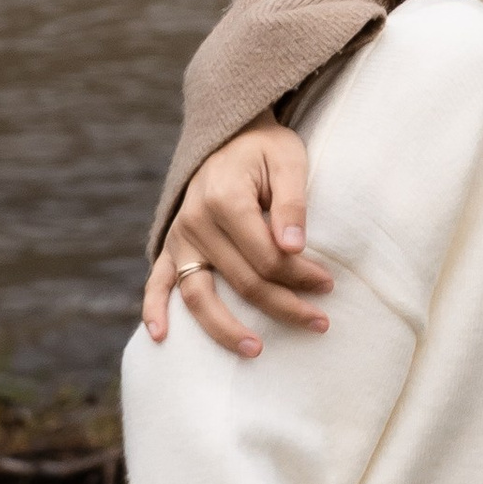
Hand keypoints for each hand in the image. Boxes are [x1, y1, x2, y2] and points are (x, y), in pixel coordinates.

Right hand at [142, 120, 329, 357]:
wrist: (230, 132)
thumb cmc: (266, 148)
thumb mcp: (289, 160)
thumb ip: (292, 203)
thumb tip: (294, 248)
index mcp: (225, 199)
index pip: (267, 256)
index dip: (301, 276)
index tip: (329, 284)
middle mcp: (196, 222)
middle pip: (242, 281)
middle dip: (284, 305)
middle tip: (320, 323)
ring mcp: (180, 236)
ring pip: (198, 295)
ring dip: (226, 329)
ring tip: (256, 350)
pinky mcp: (171, 245)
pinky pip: (157, 282)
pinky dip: (153, 309)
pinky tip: (160, 338)